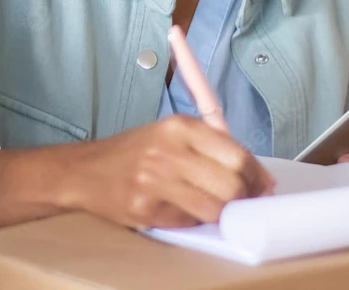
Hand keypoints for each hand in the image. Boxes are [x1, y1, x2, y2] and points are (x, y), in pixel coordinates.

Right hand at [58, 115, 274, 229]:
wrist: (86, 170)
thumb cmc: (135, 152)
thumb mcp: (171, 133)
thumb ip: (212, 145)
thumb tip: (260, 176)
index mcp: (179, 126)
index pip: (238, 155)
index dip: (257, 177)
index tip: (263, 186)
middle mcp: (167, 150)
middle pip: (231, 185)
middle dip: (244, 199)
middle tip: (244, 203)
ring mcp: (155, 181)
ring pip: (215, 209)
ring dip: (221, 214)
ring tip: (212, 207)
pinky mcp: (145, 208)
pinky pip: (189, 222)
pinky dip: (193, 220)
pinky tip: (181, 209)